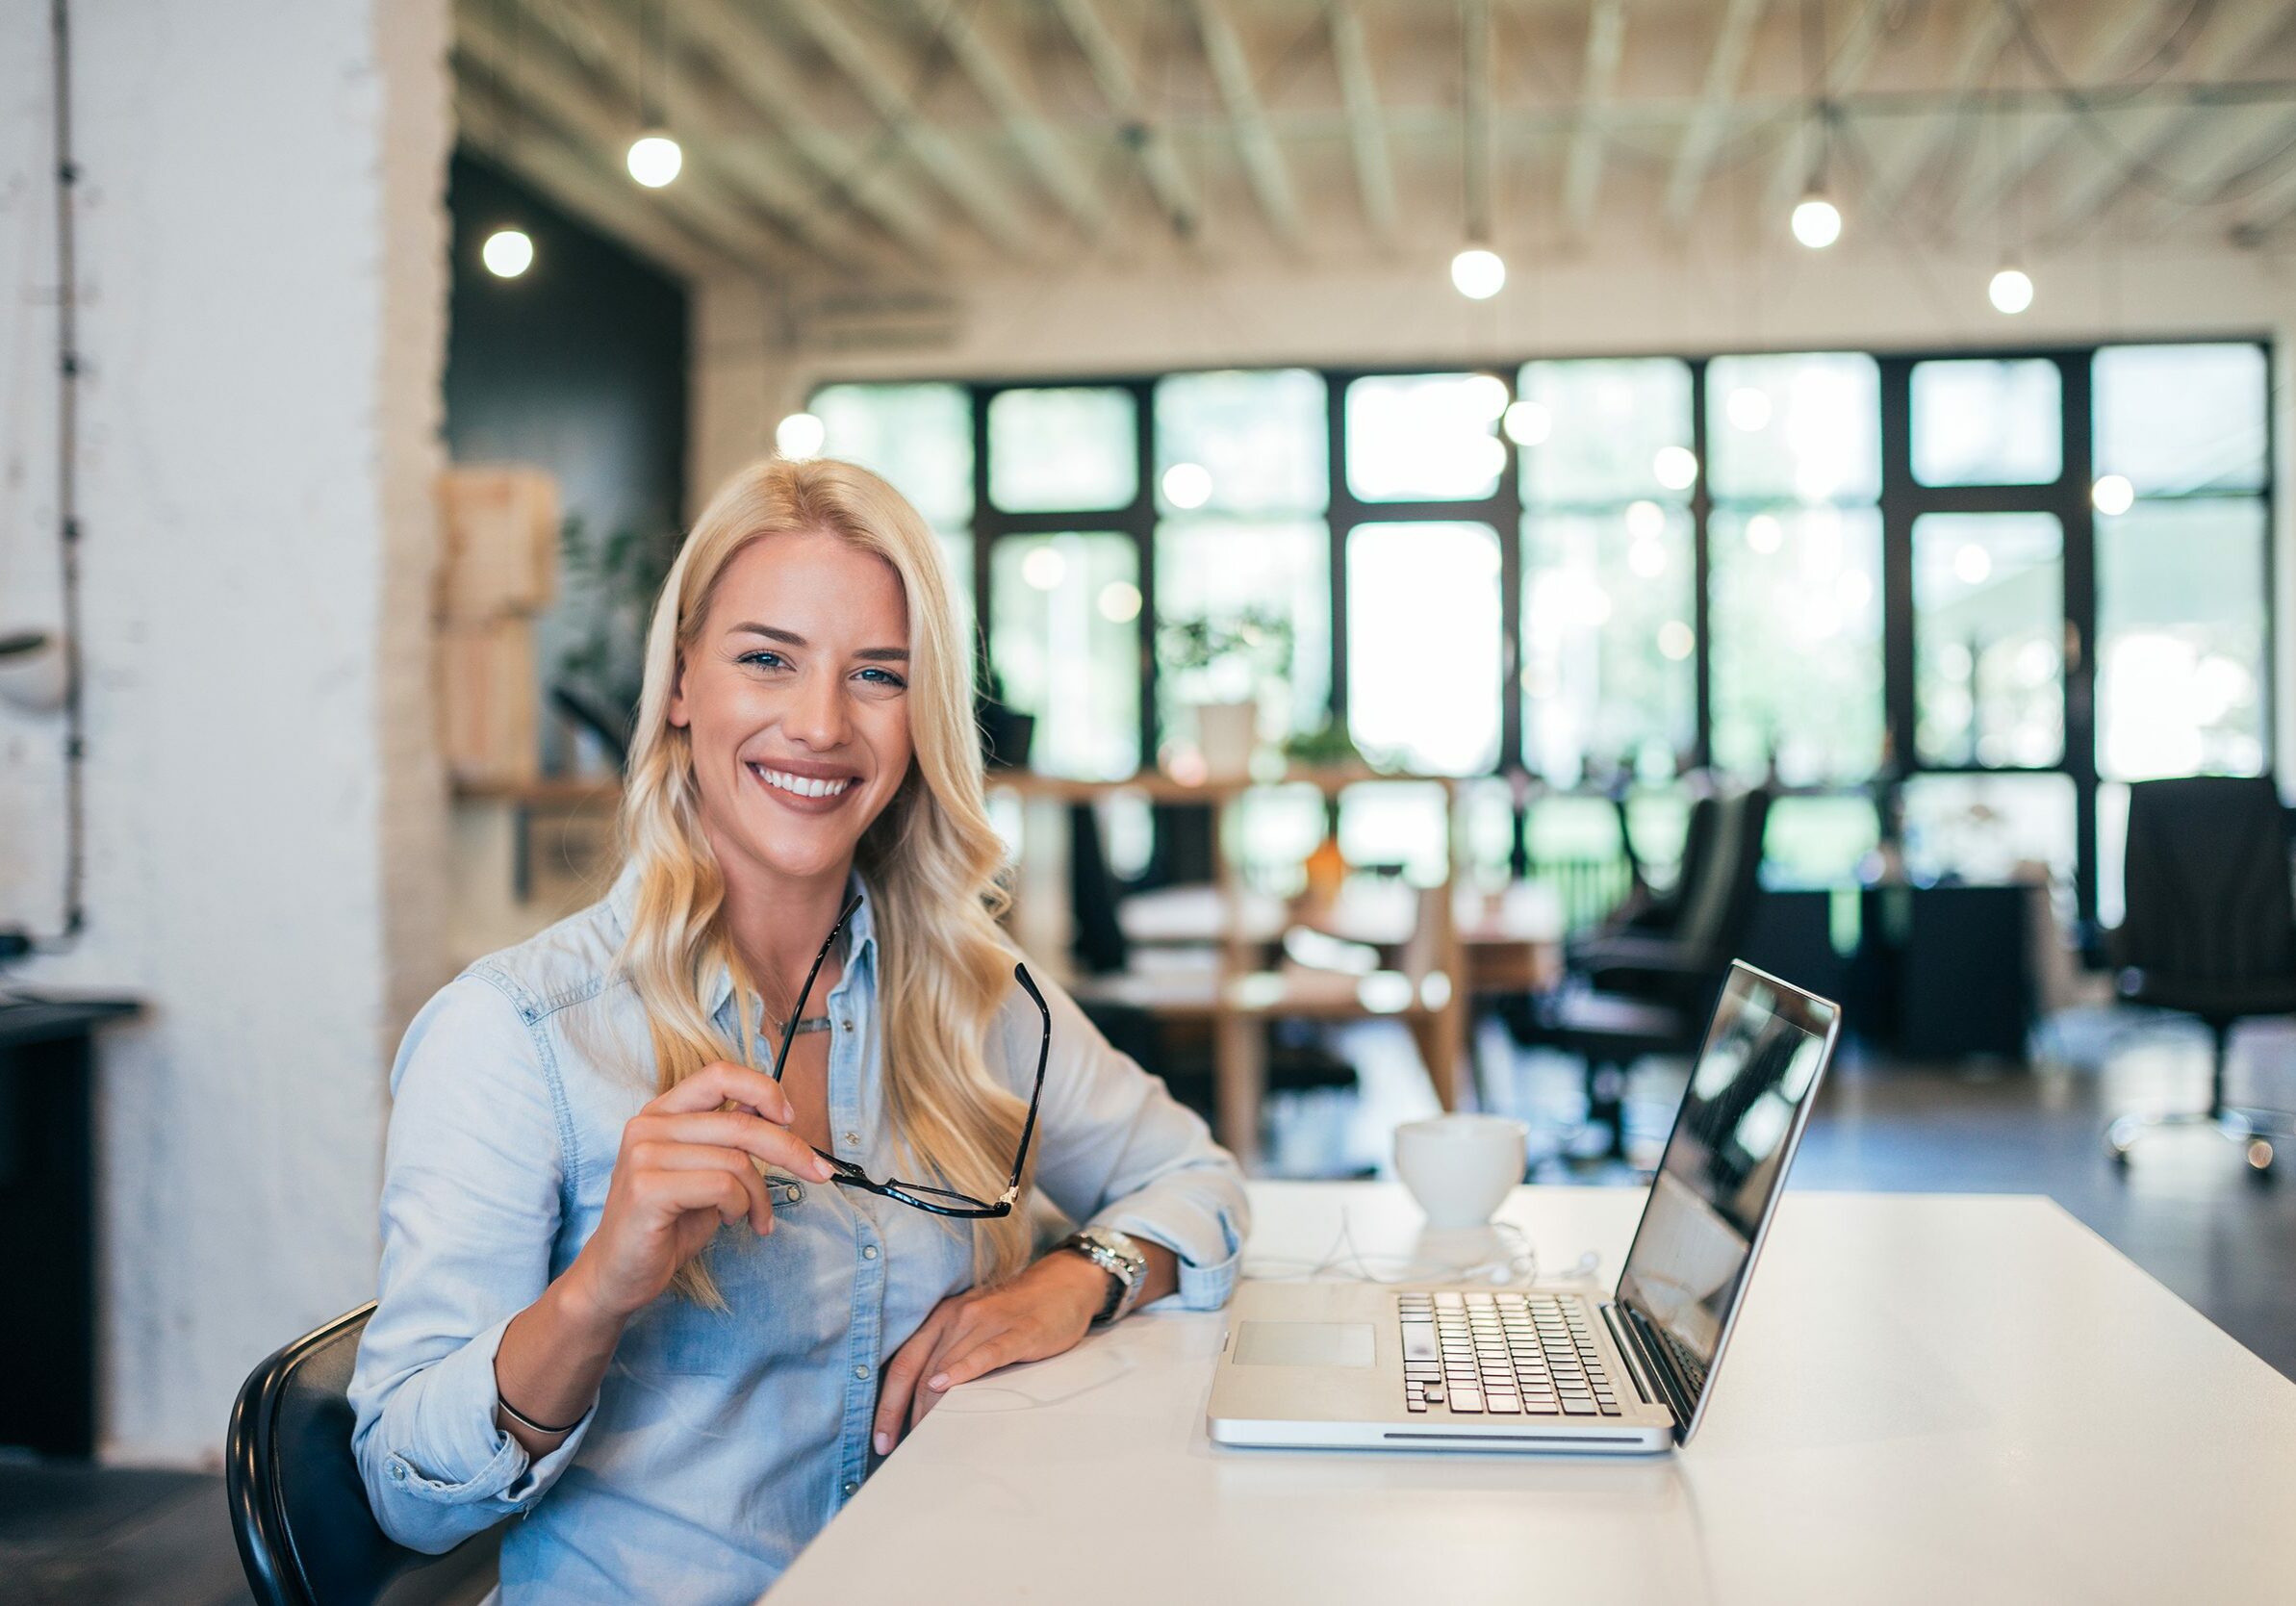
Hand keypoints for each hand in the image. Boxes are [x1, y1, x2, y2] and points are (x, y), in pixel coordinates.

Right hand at [565, 1061, 835, 1322]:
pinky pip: (722, 1186)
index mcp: (662, 1112)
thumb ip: (730, 1139)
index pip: (719, 1074)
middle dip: (791, 1150)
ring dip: (760, 1195)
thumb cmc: (668, 1223)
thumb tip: (777, 1110)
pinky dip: (740, 1207)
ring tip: (756, 1217)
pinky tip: (730, 1221)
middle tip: (820, 1173)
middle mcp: (648, 1124)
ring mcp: (643, 1154)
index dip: (763, 1089)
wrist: (619, 1274)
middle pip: (742, 1123)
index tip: (791, 1118)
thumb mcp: (706, 1171)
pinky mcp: (647, 1188)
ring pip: (737, 1159)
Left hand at [872, 1250, 1108, 1452]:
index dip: (887, 1403)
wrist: (1063, 1285)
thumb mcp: (974, 1327)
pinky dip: (964, 1369)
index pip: (903, 1364)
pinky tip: (948, 1386)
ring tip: (921, 1438)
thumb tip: (923, 1404)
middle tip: (894, 1448)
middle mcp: (958, 1316)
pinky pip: (987, 1353)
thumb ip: (949, 1354)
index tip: (879, 1438)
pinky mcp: (1019, 1332)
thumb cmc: (1015, 1314)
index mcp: (943, 1318)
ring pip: (947, 1366)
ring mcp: (988, 1322)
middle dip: (902, 1413)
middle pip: (920, 1371)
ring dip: (930, 1406)